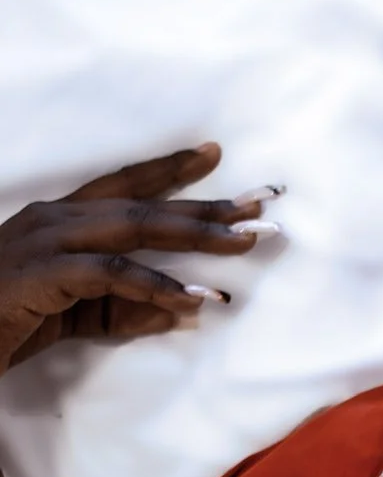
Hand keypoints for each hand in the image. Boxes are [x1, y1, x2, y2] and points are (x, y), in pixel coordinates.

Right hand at [0, 143, 281, 373]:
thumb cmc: (7, 320)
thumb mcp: (78, 314)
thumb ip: (126, 308)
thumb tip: (185, 310)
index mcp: (62, 220)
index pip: (125, 186)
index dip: (170, 171)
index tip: (215, 156)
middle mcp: (57, 219)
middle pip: (145, 204)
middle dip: (206, 204)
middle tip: (261, 204)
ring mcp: (48, 241)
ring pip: (135, 228)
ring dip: (195, 235)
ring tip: (244, 242)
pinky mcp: (44, 273)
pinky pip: (111, 273)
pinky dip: (157, 284)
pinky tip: (194, 298)